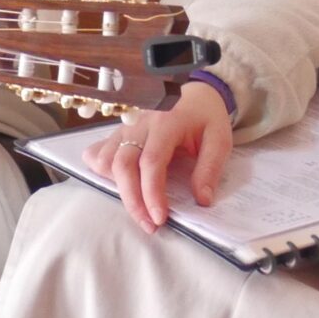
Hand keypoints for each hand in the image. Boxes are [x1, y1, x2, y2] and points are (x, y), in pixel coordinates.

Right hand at [84, 80, 233, 232]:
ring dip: (117, 188)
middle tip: (148, 224)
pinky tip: (119, 184)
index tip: (160, 218)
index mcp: (166, 122)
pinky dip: (102, 172)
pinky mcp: (117, 132)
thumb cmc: (206, 117)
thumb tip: (202, 200)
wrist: (195, 93)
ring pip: (107, 160)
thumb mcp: (219, 139)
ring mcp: (124, 127)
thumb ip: (210, 168)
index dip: (152, 193)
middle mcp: (139, 123)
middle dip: (132, 200)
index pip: (151, 162)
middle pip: (122, 165)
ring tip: (139, 207)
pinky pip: (98, 153)